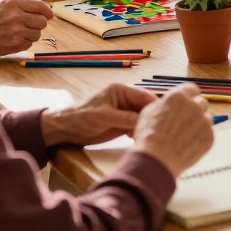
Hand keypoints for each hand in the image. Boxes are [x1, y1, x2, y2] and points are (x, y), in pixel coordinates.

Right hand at [0, 0, 53, 57]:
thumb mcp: (1, 6)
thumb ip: (21, 6)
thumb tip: (44, 11)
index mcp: (12, 3)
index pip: (39, 5)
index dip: (47, 11)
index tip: (51, 15)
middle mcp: (16, 16)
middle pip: (42, 21)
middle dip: (39, 24)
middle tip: (30, 26)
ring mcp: (16, 31)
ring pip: (38, 33)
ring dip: (31, 34)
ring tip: (18, 33)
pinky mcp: (15, 44)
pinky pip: (29, 43)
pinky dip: (24, 43)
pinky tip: (12, 40)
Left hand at [41, 83, 157, 146]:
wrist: (65, 129)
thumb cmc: (82, 117)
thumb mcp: (105, 117)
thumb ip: (126, 118)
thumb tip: (147, 122)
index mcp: (122, 90)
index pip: (145, 97)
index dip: (156, 106)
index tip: (165, 118)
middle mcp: (126, 100)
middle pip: (146, 107)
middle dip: (153, 118)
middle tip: (162, 130)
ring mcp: (124, 112)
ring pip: (143, 118)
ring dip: (147, 126)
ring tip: (153, 136)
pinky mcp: (122, 124)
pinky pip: (136, 127)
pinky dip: (140, 132)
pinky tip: (142, 139)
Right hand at [132, 83, 214, 176]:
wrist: (156, 160)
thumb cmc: (149, 137)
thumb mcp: (149, 112)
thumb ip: (165, 103)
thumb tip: (170, 104)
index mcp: (178, 97)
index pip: (191, 89)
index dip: (189, 96)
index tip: (186, 102)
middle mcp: (194, 106)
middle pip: (201, 102)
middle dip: (195, 109)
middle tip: (185, 121)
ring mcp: (204, 121)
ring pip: (206, 118)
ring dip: (198, 123)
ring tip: (184, 136)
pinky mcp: (209, 136)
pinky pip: (208, 133)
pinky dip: (200, 137)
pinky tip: (187, 144)